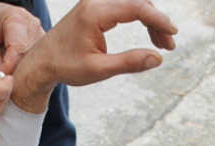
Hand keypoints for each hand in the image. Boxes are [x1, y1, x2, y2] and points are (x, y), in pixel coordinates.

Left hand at [0, 2, 45, 74]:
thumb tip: (0, 80)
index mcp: (17, 19)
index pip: (18, 49)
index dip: (8, 68)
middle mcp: (34, 26)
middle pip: (30, 58)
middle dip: (17, 73)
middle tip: (4, 83)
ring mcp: (41, 37)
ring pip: (36, 63)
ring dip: (23, 74)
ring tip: (9, 77)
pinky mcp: (44, 47)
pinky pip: (38, 65)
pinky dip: (27, 73)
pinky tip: (17, 74)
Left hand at [11, 0, 177, 111]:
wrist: (42, 61)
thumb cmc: (66, 66)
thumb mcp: (99, 69)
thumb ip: (129, 63)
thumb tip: (157, 59)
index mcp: (95, 13)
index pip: (136, 8)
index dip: (158, 20)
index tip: (173, 34)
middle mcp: (95, 1)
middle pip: (137, 2)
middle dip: (157, 20)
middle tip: (169, 45)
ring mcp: (95, 2)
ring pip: (132, 3)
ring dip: (150, 19)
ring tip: (162, 43)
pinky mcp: (95, 7)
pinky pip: (123, 6)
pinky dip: (139, 17)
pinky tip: (149, 34)